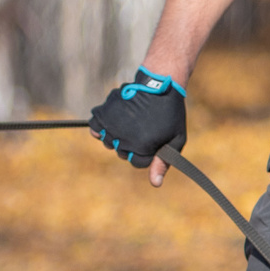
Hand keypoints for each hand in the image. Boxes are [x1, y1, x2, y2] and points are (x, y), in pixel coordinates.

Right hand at [90, 66, 189, 184]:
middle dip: (132, 145)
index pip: (137, 162)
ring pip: (108, 142)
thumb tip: (155, 184)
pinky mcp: (103, 114)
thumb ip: (163, 163)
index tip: (154, 139)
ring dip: (117, 136)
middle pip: (121, 153)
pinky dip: (100, 129)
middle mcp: (124, 140)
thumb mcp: (175, 140)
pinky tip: (112, 123)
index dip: (147, 152)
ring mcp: (112, 127)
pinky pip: (94, 129)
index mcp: (142, 148)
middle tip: (144, 129)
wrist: (159, 86)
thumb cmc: (170, 114)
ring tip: (131, 123)